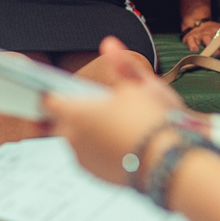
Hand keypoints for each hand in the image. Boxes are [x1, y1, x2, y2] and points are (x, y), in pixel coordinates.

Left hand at [43, 37, 182, 185]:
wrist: (171, 164)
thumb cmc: (154, 121)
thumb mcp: (141, 85)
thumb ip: (122, 65)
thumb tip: (109, 44)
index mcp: (76, 112)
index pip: (49, 100)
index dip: (49, 92)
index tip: (49, 88)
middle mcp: (73, 138)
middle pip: (58, 122)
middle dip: (67, 114)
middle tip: (83, 105)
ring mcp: (83, 160)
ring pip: (74, 141)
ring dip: (82, 132)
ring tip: (102, 122)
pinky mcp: (96, 176)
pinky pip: (88, 157)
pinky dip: (95, 149)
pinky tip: (113, 141)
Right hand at [181, 19, 219, 54]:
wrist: (196, 23)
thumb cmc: (213, 31)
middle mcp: (212, 32)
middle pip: (219, 38)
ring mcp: (201, 35)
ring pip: (206, 39)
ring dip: (210, 45)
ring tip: (215, 53)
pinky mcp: (191, 37)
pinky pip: (191, 41)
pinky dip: (193, 45)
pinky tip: (195, 50)